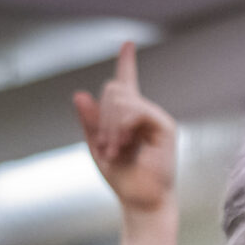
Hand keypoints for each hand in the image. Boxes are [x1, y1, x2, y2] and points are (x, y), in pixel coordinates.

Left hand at [73, 42, 176, 215]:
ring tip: (114, 151)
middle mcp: (143, 112)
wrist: (141, 200)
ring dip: (110, 126)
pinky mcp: (164, 125)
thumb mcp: (97, 147)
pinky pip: (136, 110)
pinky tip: (125, 144)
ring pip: (121, 98)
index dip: (126, 62)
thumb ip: (89, 122)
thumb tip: (79, 94)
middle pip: (113, 89)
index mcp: (128, 117)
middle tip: (104, 147)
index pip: (126, 83)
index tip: (127, 43)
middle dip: (101, 118)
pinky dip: (123, 126)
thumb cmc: (122, 177)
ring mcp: (154, 117)